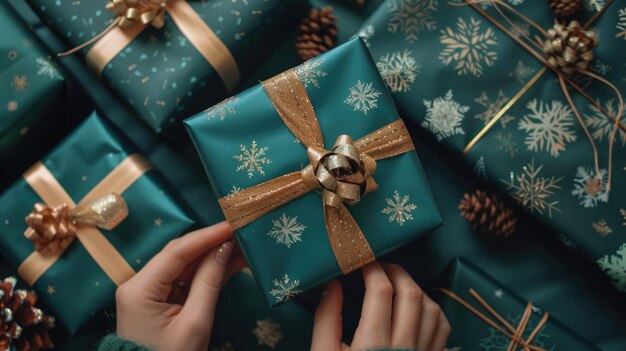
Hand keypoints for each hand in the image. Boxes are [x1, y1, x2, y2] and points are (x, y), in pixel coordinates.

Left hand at [115, 221, 245, 350]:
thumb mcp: (195, 323)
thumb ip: (209, 282)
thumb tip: (225, 248)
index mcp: (140, 289)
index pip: (177, 251)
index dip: (207, 235)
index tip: (232, 224)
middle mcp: (138, 283)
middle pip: (179, 254)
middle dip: (211, 243)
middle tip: (240, 232)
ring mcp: (146, 291)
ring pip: (183, 264)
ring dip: (211, 256)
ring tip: (240, 247)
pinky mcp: (156, 299)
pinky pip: (183, 278)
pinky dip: (205, 271)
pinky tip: (227, 263)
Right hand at [311, 262, 450, 350]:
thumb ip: (326, 319)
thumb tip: (333, 283)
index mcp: (372, 345)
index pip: (381, 290)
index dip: (371, 266)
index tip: (359, 259)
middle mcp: (403, 349)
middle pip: (411, 293)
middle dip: (395, 271)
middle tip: (378, 266)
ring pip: (431, 308)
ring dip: (414, 288)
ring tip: (395, 284)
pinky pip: (442, 328)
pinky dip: (432, 309)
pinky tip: (415, 307)